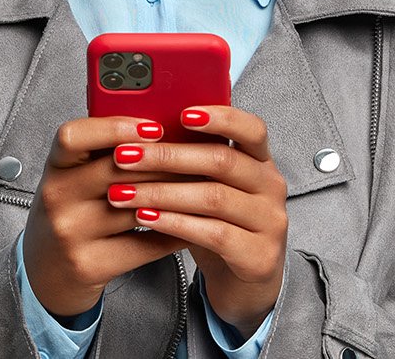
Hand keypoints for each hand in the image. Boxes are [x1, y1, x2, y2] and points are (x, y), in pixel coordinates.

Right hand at [21, 115, 190, 316]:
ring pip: (138, 209)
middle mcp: (56, 198)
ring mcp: (71, 233)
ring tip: (205, 188)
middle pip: (116, 170)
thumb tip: (165, 131)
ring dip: (178, 198)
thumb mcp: (75, 180)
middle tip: (201, 156)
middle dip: (165, 163)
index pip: (73, 136)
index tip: (153, 127)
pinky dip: (176, 233)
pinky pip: (145, 245)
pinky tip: (194, 225)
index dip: (114, 127)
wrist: (45, 272)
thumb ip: (106, 156)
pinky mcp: (90, 264)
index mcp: (54, 168)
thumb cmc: (70, 216)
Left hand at [104, 105, 287, 330]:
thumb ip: (189, 160)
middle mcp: (271, 187)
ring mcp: (270, 222)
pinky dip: (175, 223)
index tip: (182, 113)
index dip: (220, 118)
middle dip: (167, 156)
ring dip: (162, 192)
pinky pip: (214, 234)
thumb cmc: (218, 223)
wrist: (243, 280)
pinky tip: (146, 219)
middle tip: (124, 156)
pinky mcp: (259, 255)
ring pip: (214, 197)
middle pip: (222, 161)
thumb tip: (138, 132)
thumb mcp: (207, 186)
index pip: (251, 128)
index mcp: (260, 161)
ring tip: (123, 193)